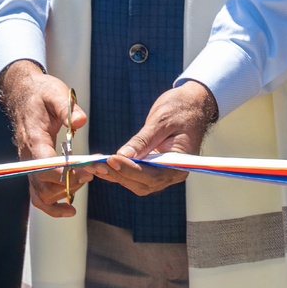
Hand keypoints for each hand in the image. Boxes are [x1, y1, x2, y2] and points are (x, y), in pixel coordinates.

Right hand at [0, 59, 93, 217]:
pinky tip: (70, 210)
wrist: (24, 94)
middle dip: (70, 183)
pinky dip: (52, 207)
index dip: (63, 173)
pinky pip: (39, 195)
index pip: (44, 164)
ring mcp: (29, 166)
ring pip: (41, 194)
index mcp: (34, 139)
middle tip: (93, 172)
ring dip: (65, 194)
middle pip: (44, 184)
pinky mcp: (34, 170)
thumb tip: (80, 122)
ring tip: (86, 180)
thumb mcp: (55, 93)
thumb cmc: (41, 94)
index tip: (85, 172)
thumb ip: (66, 108)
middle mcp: (28, 157)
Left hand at [92, 80, 217, 196]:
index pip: (153, 174)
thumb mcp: (162, 120)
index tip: (112, 159)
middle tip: (97, 164)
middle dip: (119, 174)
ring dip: (116, 175)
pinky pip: (135, 174)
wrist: (192, 104)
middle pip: (143, 183)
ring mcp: (162, 171)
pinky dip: (119, 170)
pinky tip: (102, 165)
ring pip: (136, 182)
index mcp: (181, 163)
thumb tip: (124, 155)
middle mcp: (172, 173)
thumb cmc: (182, 108)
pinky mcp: (153, 167)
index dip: (131, 169)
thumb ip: (144, 140)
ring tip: (94, 165)